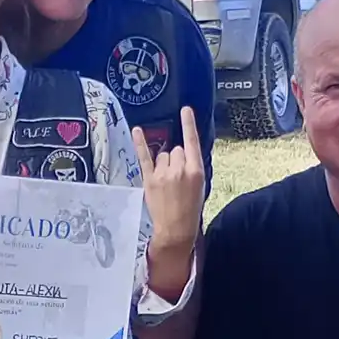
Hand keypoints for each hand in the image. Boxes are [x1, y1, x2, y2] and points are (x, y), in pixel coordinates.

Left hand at [132, 106, 205, 249]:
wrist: (176, 228)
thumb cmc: (190, 208)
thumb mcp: (200, 185)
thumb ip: (192, 167)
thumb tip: (182, 153)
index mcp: (196, 170)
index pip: (192, 142)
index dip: (188, 125)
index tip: (185, 110)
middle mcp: (179, 169)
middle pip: (175, 149)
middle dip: (176, 159)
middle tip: (177, 178)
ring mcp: (163, 174)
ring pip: (162, 154)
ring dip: (163, 163)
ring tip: (166, 181)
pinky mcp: (149, 179)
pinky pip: (144, 157)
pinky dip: (140, 143)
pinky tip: (137, 130)